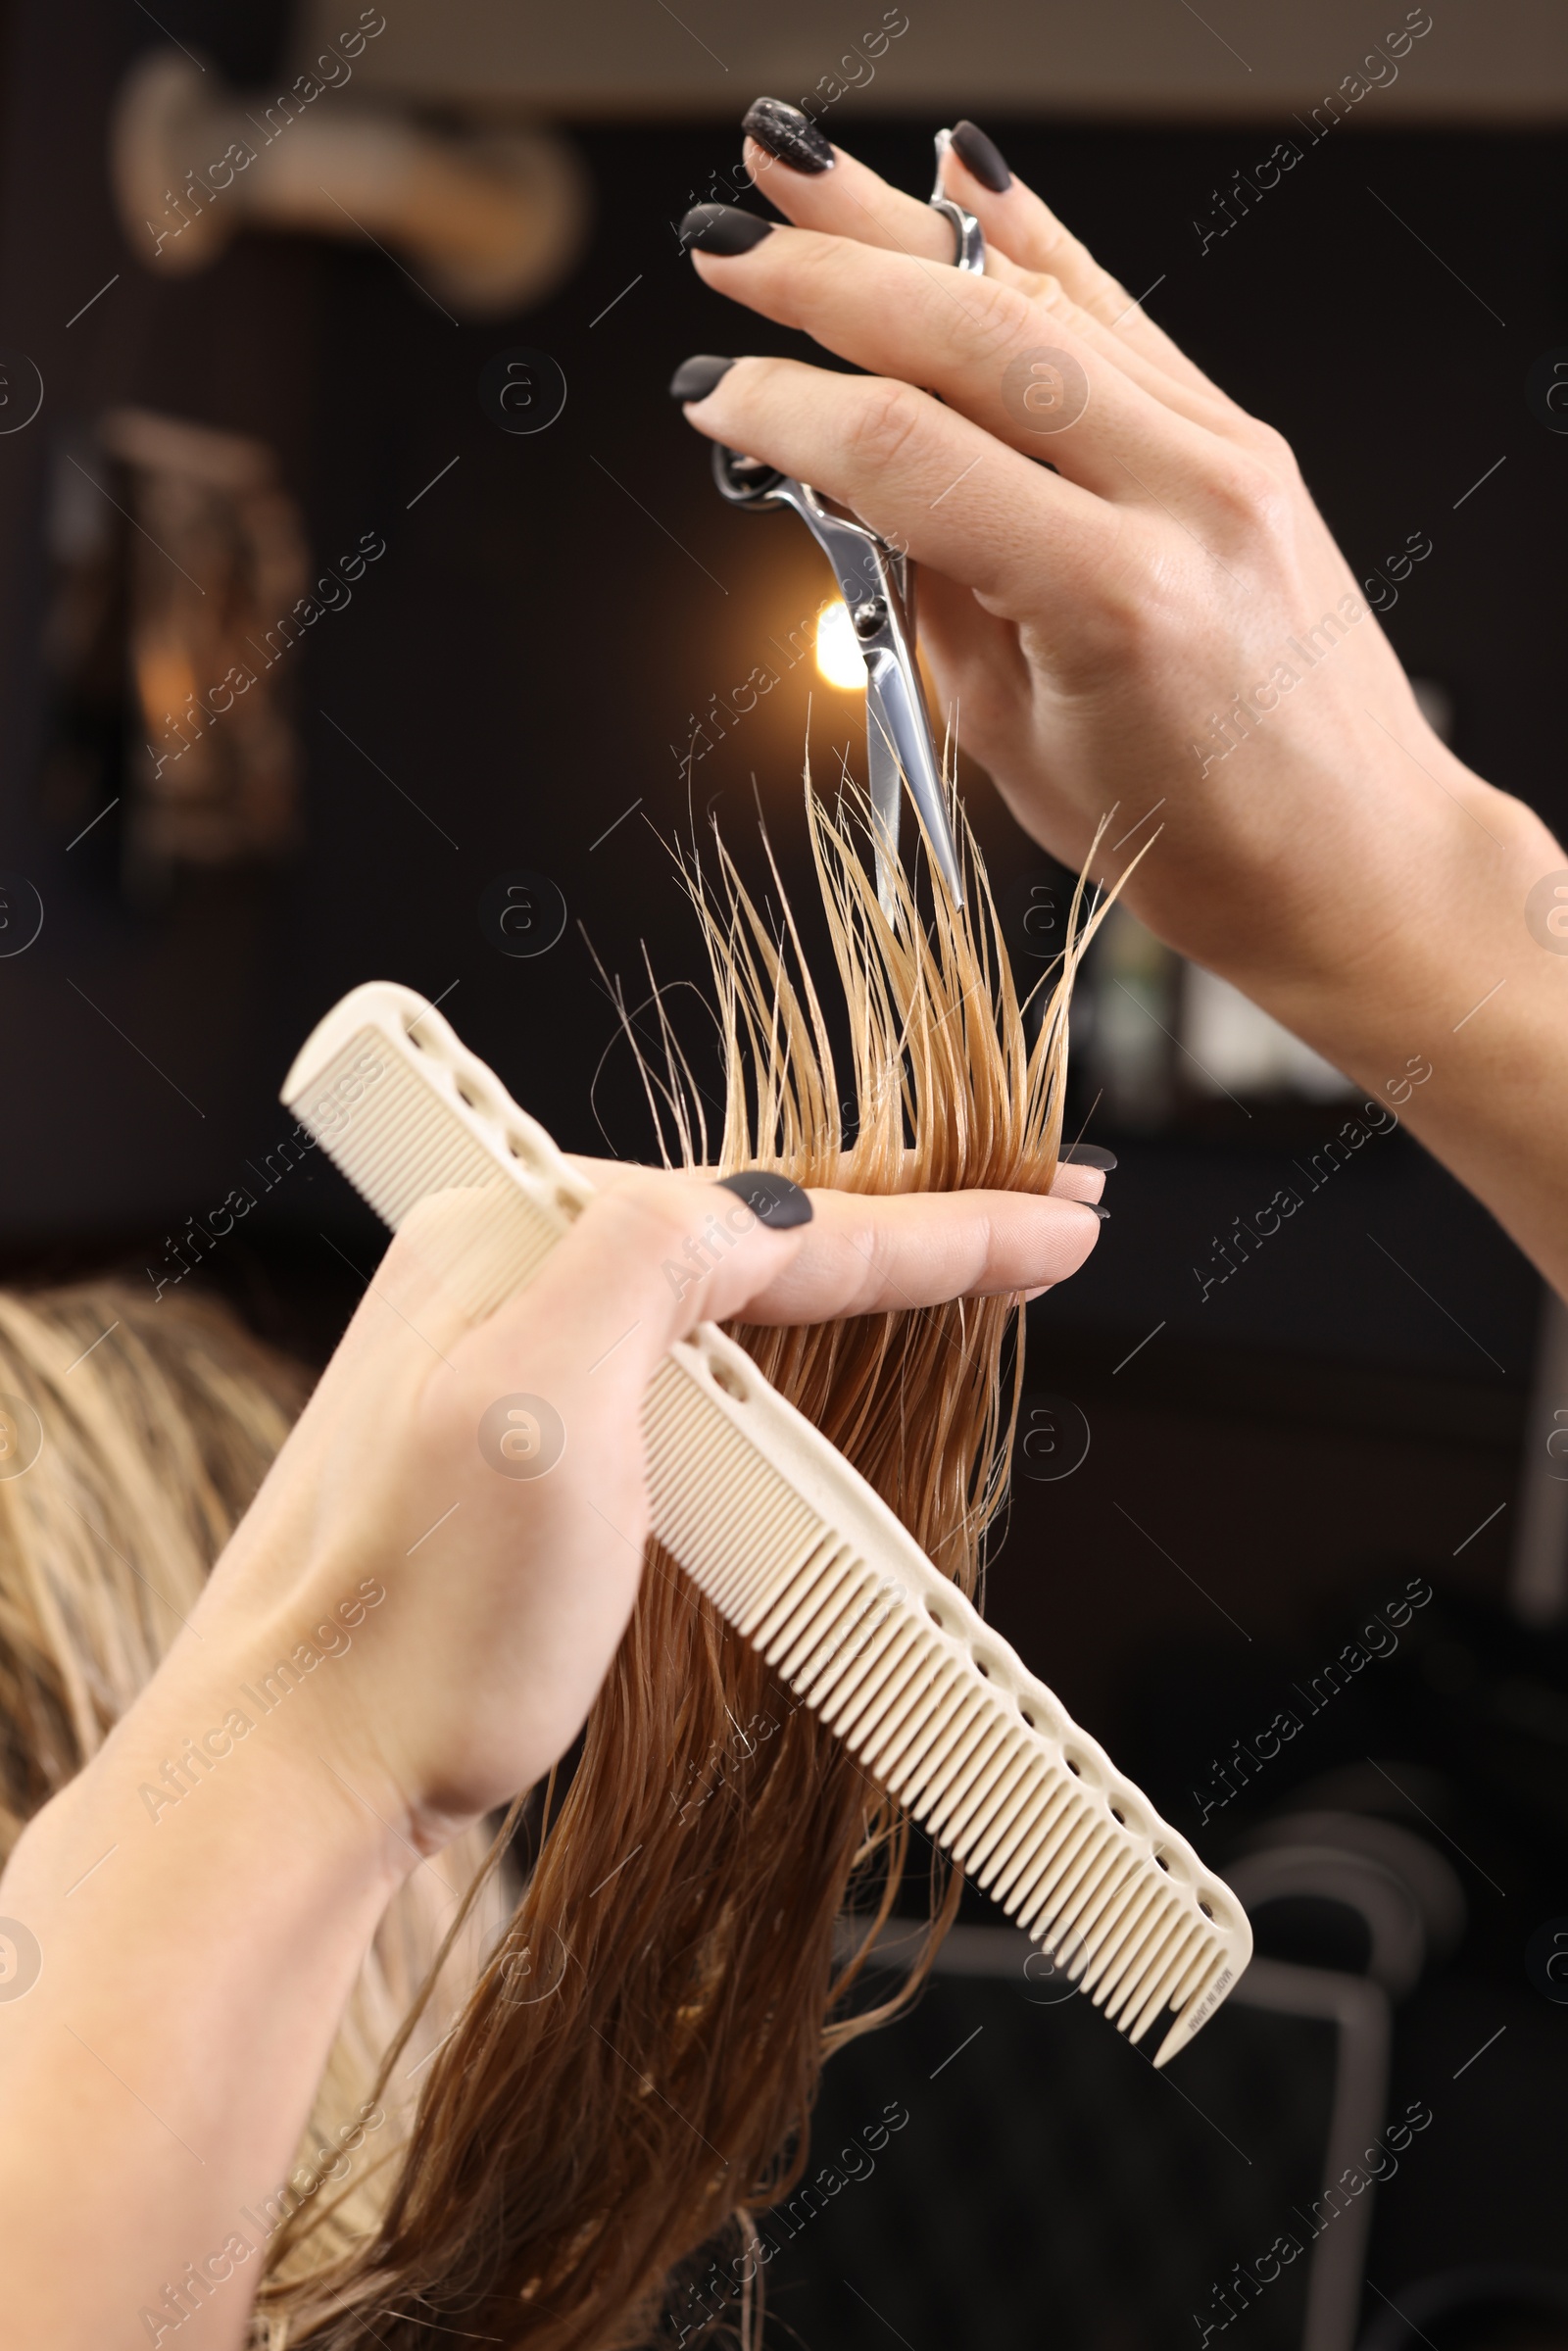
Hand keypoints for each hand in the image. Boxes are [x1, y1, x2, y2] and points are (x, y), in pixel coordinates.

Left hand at [0, 1162, 1100, 2349]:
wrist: (300, 1774)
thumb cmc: (410, 1622)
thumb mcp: (543, 1409)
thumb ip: (650, 1261)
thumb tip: (758, 1200)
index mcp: (509, 1238)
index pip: (770, 1218)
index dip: (934, 1225)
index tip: (1058, 1223)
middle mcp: (502, 1279)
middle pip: (751, 1237)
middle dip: (901, 1225)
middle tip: (1034, 1217)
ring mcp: (507, 1366)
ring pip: (722, 1306)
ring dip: (845, 1288)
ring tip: (955, 1268)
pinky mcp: (520, 1453)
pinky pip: (681, 1379)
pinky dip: (775, 1366)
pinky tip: (814, 1362)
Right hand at [670, 115, 1567, 1297]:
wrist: (1350, 850)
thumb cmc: (1192, 834)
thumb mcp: (1011, 736)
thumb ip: (927, 591)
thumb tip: (841, 477)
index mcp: (1113, 596)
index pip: (906, 453)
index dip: (788, 412)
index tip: (714, 400)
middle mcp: (1184, 495)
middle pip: (969, 337)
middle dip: (830, 280)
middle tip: (730, 254)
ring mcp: (1228, 451)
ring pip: (1039, 301)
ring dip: (907, 232)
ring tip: (800, 182)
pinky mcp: (1244, 437)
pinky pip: (1116, 313)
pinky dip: (1029, 244)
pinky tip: (962, 181)